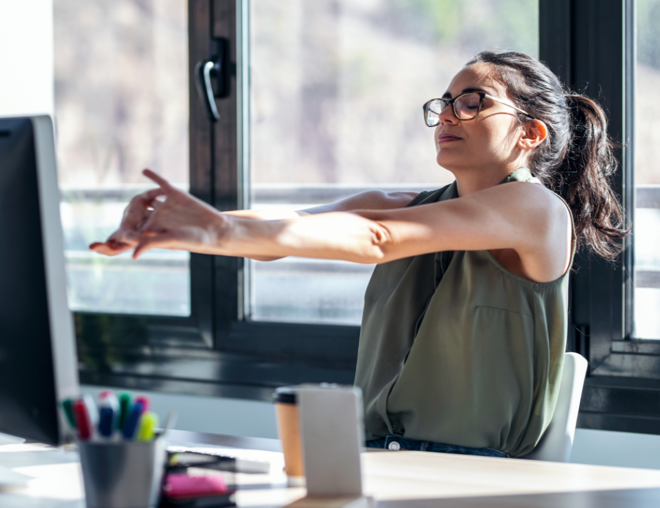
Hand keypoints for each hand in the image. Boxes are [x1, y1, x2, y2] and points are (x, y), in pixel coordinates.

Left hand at [90, 169, 226, 258]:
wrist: (216, 228)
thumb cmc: (196, 239)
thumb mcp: (172, 240)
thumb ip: (150, 243)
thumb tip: (133, 255)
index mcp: (154, 229)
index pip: (132, 229)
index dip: (120, 233)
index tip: (105, 242)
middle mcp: (157, 216)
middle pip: (137, 213)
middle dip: (128, 215)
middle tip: (121, 214)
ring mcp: (166, 204)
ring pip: (148, 197)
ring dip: (139, 197)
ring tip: (133, 199)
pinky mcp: (176, 194)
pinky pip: (161, 183)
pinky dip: (153, 177)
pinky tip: (145, 171)